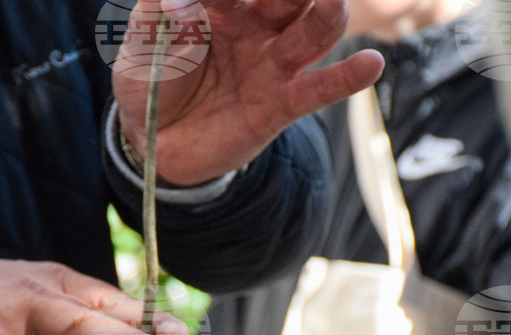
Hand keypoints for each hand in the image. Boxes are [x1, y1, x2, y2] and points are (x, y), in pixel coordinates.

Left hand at [114, 0, 384, 184]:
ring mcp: (272, 63)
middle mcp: (255, 24)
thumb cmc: (150, 83)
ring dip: (326, 14)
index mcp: (220, 2)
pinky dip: (348, 77)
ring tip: (332, 1)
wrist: (157, 143)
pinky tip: (371, 64)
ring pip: (312, 30)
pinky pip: (320, 88)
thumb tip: (177, 0)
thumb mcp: (139, 48)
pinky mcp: (282, 103)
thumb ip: (155, 20)